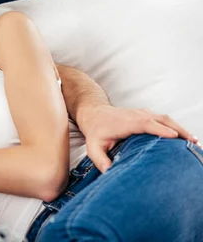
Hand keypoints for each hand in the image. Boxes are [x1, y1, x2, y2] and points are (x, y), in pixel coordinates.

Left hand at [77, 105, 199, 172]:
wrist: (94, 113)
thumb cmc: (95, 131)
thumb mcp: (93, 147)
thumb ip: (100, 159)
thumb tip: (110, 173)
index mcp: (126, 122)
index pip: (146, 123)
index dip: (160, 129)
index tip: (174, 136)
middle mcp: (137, 115)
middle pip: (162, 119)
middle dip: (179, 130)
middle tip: (193, 143)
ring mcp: (143, 114)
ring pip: (166, 119)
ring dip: (181, 129)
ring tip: (195, 143)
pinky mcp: (147, 115)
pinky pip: (164, 120)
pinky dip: (176, 127)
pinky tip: (185, 139)